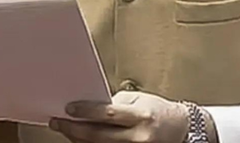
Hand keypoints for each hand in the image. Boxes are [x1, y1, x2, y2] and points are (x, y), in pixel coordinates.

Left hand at [50, 92, 189, 142]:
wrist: (181, 129)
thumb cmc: (158, 110)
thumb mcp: (139, 100)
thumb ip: (115, 104)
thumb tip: (88, 108)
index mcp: (142, 117)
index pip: (108, 114)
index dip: (85, 112)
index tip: (68, 108)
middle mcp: (139, 137)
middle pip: (99, 136)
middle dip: (74, 129)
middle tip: (57, 122)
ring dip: (78, 140)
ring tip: (66, 131)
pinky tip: (81, 141)